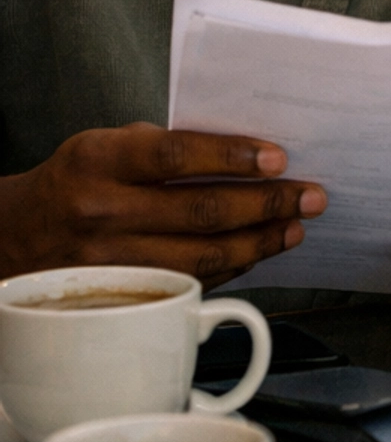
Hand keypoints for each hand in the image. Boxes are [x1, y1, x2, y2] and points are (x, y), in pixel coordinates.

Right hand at [0, 126, 325, 285]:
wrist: (13, 236)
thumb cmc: (74, 182)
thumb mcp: (104, 146)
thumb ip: (163, 148)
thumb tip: (244, 156)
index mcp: (98, 160)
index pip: (176, 155)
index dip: (232, 156)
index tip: (279, 158)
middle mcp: (101, 211)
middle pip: (200, 212)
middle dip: (266, 204)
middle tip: (309, 196)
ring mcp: (110, 261)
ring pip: (201, 257)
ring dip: (259, 242)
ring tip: (293, 227)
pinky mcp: (120, 296)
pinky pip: (188, 282)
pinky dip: (230, 268)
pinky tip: (257, 252)